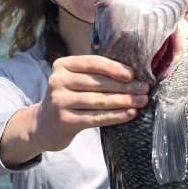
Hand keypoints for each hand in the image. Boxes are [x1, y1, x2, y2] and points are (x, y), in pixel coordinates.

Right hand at [1, 55, 148, 164]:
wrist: (43, 126)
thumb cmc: (68, 99)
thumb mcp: (74, 80)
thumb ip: (94, 74)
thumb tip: (132, 74)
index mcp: (62, 65)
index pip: (92, 63)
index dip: (114, 68)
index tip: (132, 74)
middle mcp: (58, 81)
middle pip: (97, 83)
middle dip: (124, 86)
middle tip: (144, 89)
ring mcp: (59, 101)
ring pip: (98, 101)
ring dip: (124, 101)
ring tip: (141, 102)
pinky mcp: (65, 120)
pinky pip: (96, 117)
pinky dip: (116, 116)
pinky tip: (130, 114)